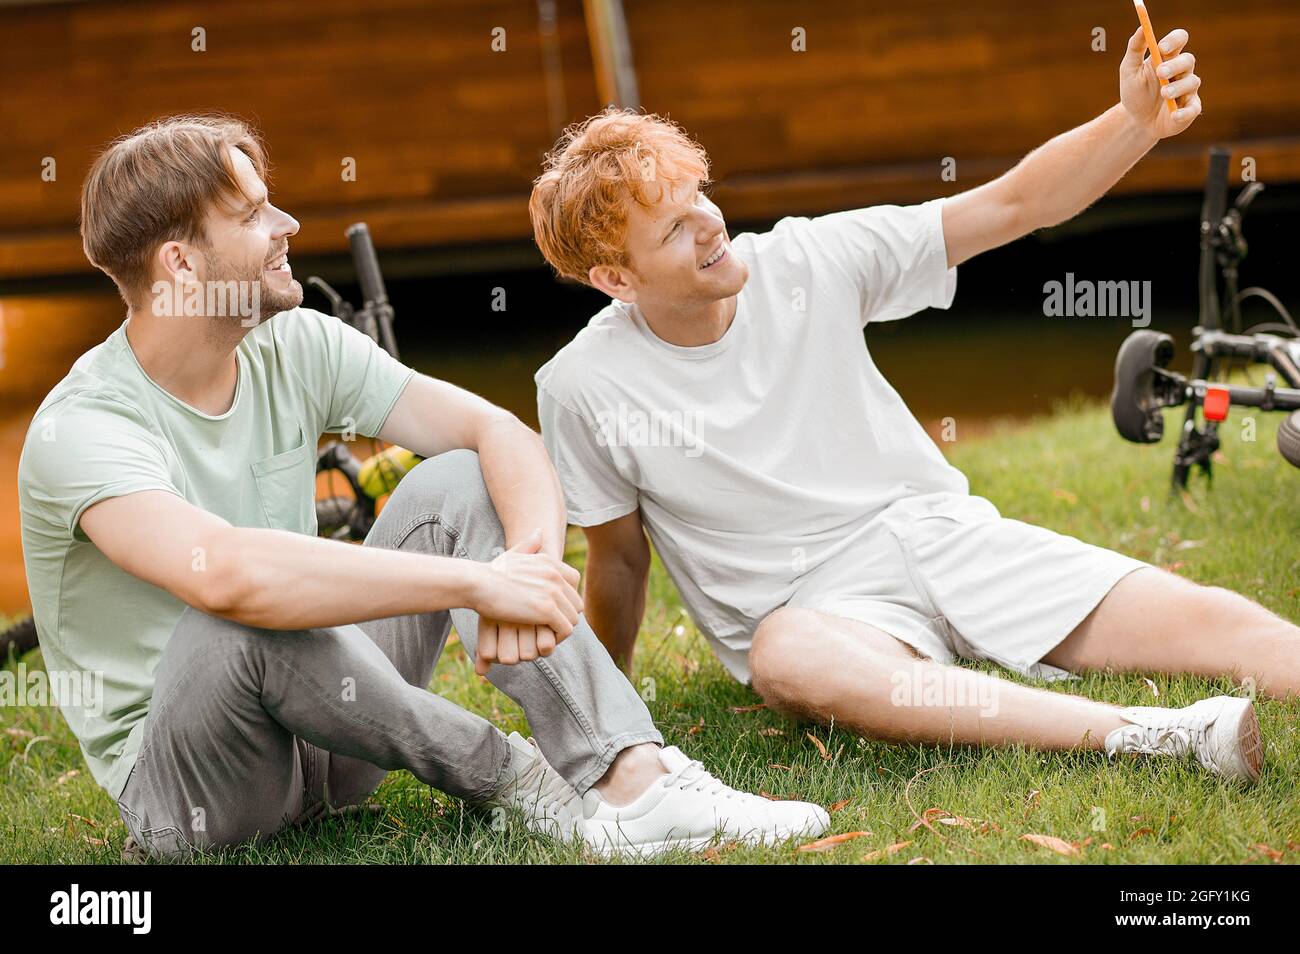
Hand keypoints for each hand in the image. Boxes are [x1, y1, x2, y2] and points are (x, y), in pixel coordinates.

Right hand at [469, 528, 581, 672]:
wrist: (478, 583)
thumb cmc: (490, 572)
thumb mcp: (513, 553)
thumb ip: (529, 544)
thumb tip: (539, 531)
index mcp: (551, 563)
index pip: (575, 581)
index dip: (567, 596)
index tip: (553, 607)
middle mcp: (556, 575)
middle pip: (576, 602)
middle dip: (565, 615)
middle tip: (549, 626)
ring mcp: (553, 592)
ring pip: (573, 618)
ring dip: (561, 629)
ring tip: (546, 635)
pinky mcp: (547, 610)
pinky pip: (565, 629)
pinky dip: (557, 638)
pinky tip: (543, 640)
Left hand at [1120, 25, 1201, 138]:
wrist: (1136, 121)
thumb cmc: (1135, 92)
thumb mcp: (1129, 70)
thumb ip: (1135, 49)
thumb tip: (1141, 27)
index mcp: (1168, 58)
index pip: (1179, 40)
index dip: (1174, 40)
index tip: (1162, 47)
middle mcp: (1181, 71)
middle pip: (1187, 60)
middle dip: (1175, 65)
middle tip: (1160, 72)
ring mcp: (1187, 90)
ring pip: (1192, 82)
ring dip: (1177, 87)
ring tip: (1164, 94)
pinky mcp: (1189, 109)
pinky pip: (1193, 109)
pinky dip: (1185, 112)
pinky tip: (1175, 114)